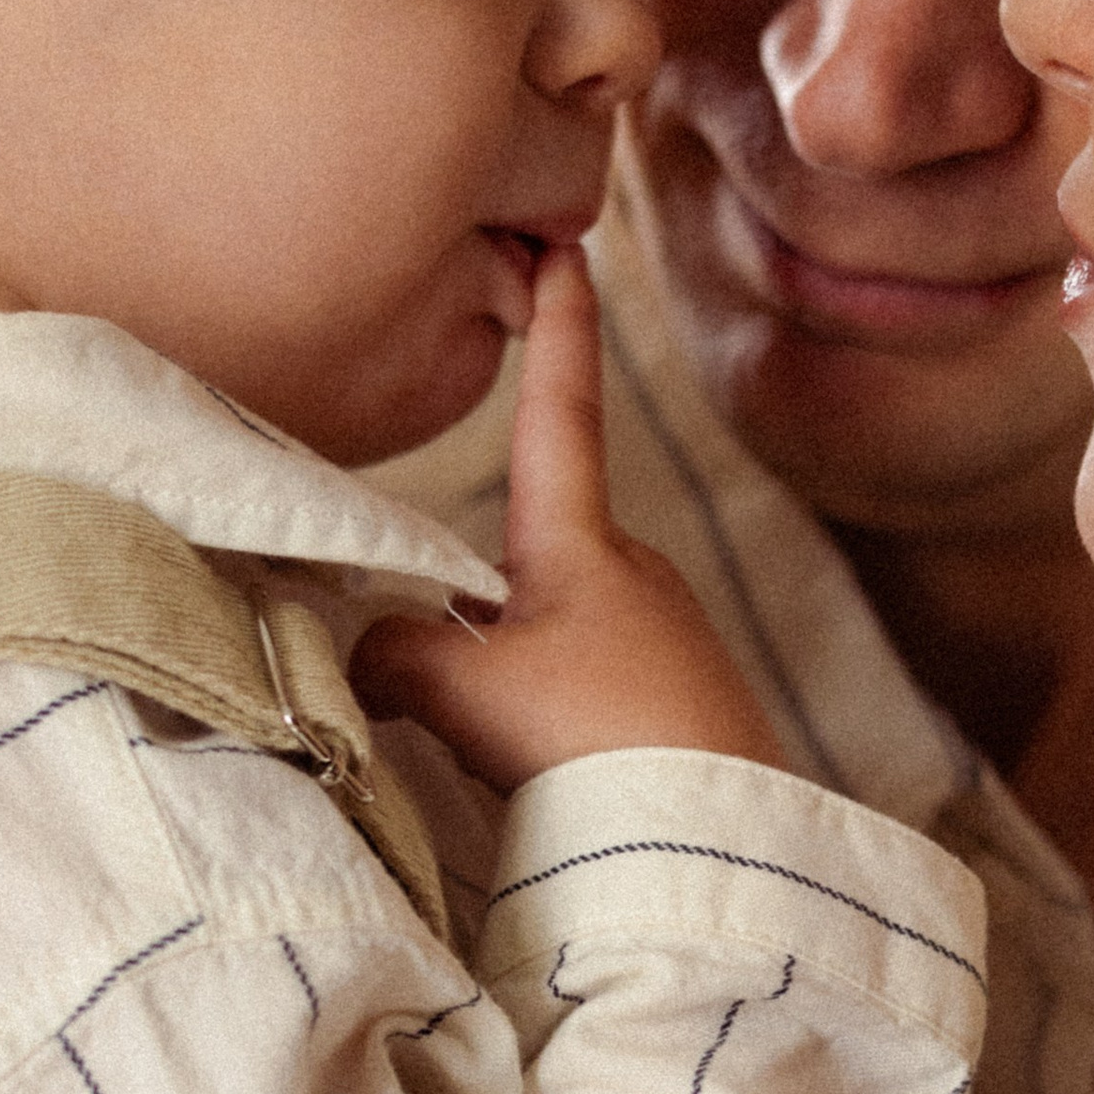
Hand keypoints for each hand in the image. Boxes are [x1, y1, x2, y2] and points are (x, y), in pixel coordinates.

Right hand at [355, 249, 784, 789]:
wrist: (724, 845)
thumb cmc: (601, 741)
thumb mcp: (463, 690)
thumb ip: (394, 653)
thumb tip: (369, 656)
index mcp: (582, 541)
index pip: (558, 411)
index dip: (558, 331)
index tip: (566, 248)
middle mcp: (633, 576)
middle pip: (527, 557)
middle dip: (479, 606)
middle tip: (451, 688)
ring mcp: (665, 643)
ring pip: (549, 639)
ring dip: (508, 684)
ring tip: (505, 757)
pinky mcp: (685, 711)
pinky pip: (586, 699)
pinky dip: (550, 731)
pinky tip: (549, 786)